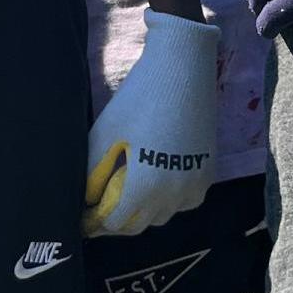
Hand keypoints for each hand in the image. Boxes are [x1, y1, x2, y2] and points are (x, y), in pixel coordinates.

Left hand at [84, 11, 218, 236]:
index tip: (83, 217)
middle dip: (117, 221)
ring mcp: (195, 184)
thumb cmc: (138, 98)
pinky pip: (185, 201)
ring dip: (144, 212)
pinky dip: (169, 201)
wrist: (182, 69)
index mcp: (146, 187)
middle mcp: (174, 194)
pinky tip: (157, 186)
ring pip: (164, 215)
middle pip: (140, 224)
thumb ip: (93, 173)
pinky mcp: (209, 172)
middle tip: (99, 209)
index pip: (115, 223)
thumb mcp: (106, 134)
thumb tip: (87, 200)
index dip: (95, 223)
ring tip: (126, 196)